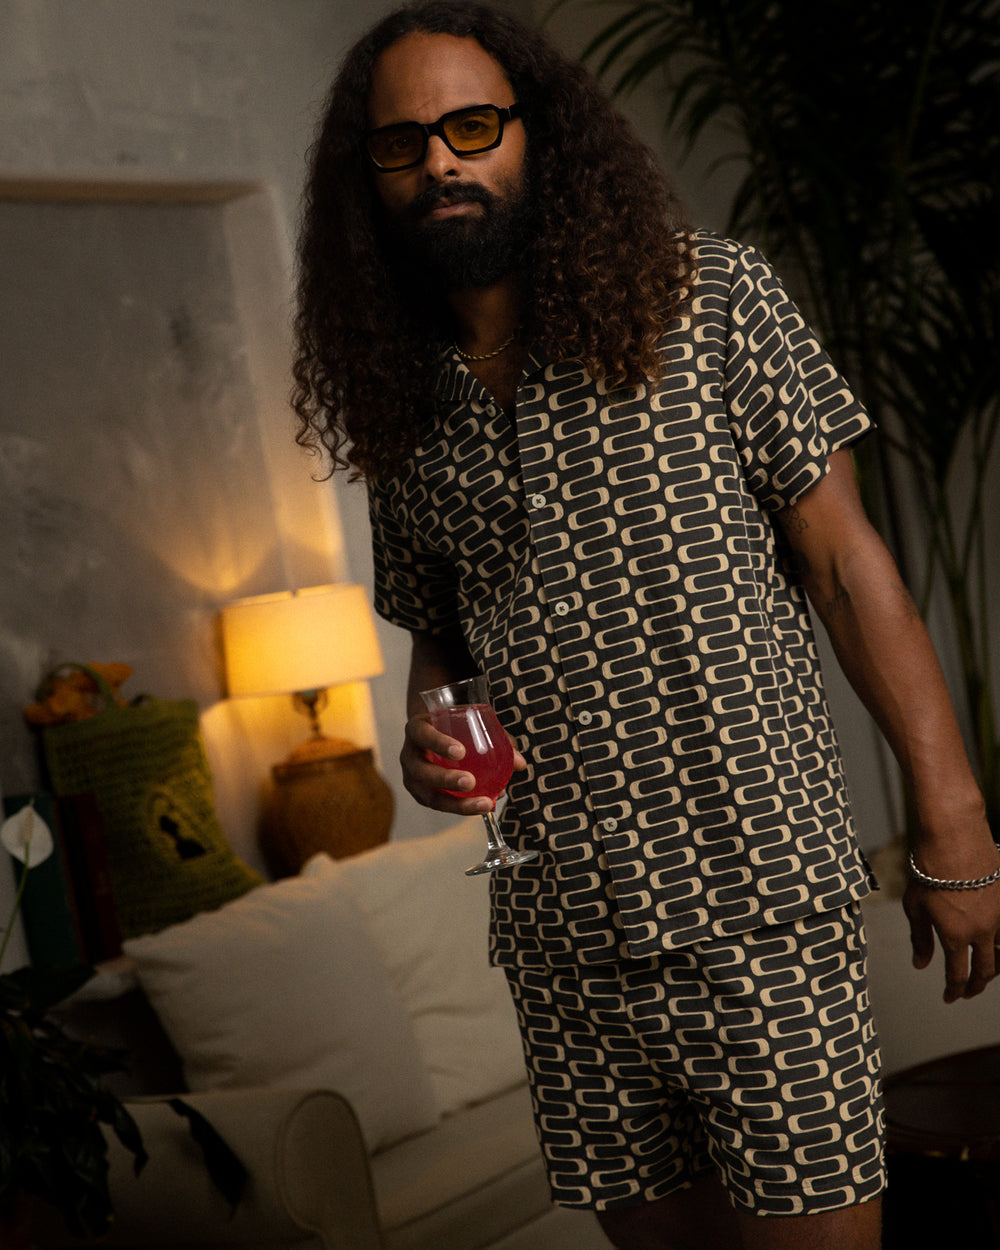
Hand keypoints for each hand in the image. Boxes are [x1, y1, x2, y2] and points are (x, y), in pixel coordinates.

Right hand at [399, 712, 526, 815]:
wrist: (433, 734)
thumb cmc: (453, 726)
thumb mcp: (469, 723)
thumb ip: (495, 738)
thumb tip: (519, 763)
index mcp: (417, 729)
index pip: (422, 735)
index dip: (438, 743)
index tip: (460, 752)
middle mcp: (409, 755)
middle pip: (422, 771)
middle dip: (446, 779)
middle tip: (470, 782)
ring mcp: (412, 778)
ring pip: (430, 796)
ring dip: (457, 803)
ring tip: (485, 804)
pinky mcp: (421, 794)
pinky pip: (439, 804)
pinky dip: (461, 808)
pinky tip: (483, 807)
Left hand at [903, 841, 999, 1001]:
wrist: (955, 836)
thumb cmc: (928, 868)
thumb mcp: (915, 906)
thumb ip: (920, 938)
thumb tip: (920, 965)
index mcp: (956, 935)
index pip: (958, 975)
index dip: (953, 990)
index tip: (949, 998)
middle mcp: (983, 931)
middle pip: (986, 971)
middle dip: (976, 986)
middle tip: (967, 992)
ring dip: (994, 969)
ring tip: (983, 974)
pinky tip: (994, 947)